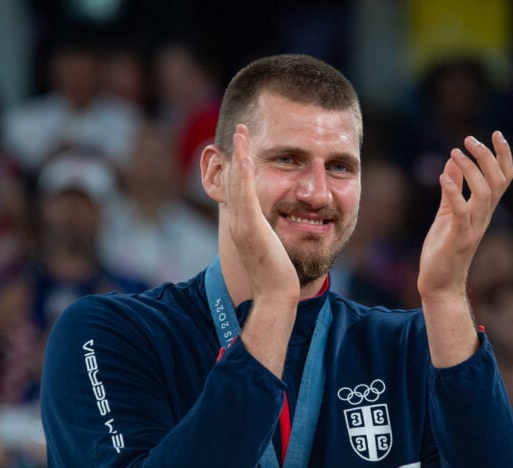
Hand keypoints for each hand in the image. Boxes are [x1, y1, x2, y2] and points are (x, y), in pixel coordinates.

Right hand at [225, 124, 299, 304]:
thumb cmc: (278, 274)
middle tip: (238, 128)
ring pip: (238, 183)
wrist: (276, 294)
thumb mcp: (272, 245)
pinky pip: (246, 197)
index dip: (239, 164)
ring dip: (239, 155)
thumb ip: (268, 232)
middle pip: (234, 179)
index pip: (239, 188)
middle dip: (236, 152)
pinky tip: (247, 157)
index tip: (243, 144)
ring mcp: (242, 224)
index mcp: (244, 223)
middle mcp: (238, 221)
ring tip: (240, 132)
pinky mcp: (251, 229)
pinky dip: (245, 175)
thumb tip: (275, 225)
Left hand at [417, 132, 512, 302]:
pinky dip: (454, 192)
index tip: (496, 133)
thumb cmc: (443, 250)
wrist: (439, 283)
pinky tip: (443, 176)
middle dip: (487, 157)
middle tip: (469, 140)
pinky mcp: (458, 238)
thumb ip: (451, 190)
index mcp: (482, 210)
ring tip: (455, 153)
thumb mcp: (446, 214)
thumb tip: (451, 163)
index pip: (503, 178)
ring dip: (471, 170)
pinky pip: (461, 212)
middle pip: (498, 181)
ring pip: (484, 193)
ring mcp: (472, 228)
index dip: (503, 155)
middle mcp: (483, 217)